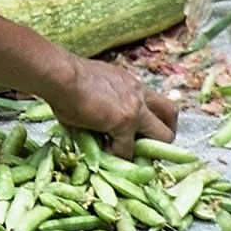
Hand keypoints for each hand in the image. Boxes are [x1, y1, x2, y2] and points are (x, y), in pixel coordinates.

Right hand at [45, 55, 178, 158]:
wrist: (59, 75)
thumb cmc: (63, 78)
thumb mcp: (89, 88)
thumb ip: (98, 105)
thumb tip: (88, 126)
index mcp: (128, 82)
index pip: (153, 100)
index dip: (149, 117)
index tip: (136, 129)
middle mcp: (137, 92)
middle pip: (171, 113)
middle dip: (164, 132)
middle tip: (149, 144)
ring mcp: (134, 108)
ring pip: (163, 135)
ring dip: (150, 148)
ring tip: (132, 154)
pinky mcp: (124, 123)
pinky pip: (128, 149)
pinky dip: (118, 155)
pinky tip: (104, 153)